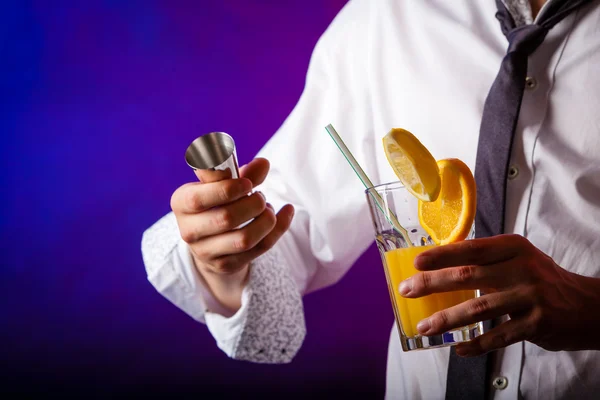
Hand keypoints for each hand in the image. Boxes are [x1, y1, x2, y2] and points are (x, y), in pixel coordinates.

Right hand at [170, 158, 294, 310]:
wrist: (211, 238)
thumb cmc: (218, 200)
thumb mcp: (223, 182)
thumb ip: (242, 172)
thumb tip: (263, 164)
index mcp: (182, 202)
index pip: (199, 199)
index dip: (228, 189)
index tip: (247, 184)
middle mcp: (189, 230)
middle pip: (226, 219)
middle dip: (252, 204)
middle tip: (260, 196)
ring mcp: (206, 252)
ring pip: (244, 239)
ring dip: (266, 220)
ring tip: (268, 209)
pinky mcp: (226, 265)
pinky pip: (260, 248)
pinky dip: (279, 228)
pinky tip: (285, 213)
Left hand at [399, 234, 599, 355]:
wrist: (587, 306)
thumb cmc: (542, 279)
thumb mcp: (519, 258)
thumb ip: (487, 259)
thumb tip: (439, 267)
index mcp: (513, 248)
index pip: (471, 249)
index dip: (441, 255)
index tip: (416, 263)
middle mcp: (522, 268)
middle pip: (468, 276)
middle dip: (432, 284)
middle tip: (407, 291)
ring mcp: (529, 297)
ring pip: (478, 308)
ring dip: (446, 319)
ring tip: (424, 327)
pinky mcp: (536, 324)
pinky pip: (497, 336)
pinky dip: (475, 344)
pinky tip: (457, 348)